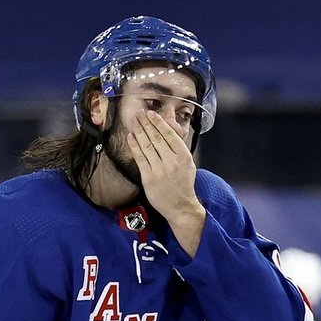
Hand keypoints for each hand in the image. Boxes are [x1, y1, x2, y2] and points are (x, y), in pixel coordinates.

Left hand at [127, 111, 205, 254]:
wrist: (180, 206)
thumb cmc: (183, 184)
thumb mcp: (188, 164)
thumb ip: (179, 147)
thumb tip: (168, 129)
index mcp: (184, 157)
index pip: (169, 135)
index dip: (158, 123)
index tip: (151, 114)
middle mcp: (172, 162)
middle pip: (156, 138)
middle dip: (146, 123)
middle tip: (139, 114)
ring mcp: (159, 170)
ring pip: (146, 146)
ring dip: (139, 131)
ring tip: (134, 122)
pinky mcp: (149, 178)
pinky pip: (140, 158)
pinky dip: (134, 146)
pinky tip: (131, 137)